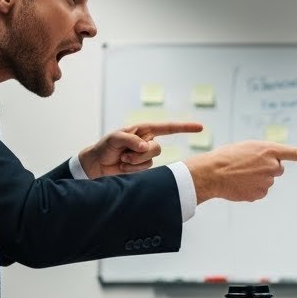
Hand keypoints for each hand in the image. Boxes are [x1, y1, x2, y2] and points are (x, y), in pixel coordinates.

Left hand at [78, 121, 203, 177]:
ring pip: (150, 160)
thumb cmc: (105, 147)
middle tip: (124, 155)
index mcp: (144, 130)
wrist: (97, 164)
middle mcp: (147, 142)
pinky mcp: (142, 168)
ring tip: (121, 160)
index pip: (168, 128)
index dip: (185, 127)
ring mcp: (145, 156)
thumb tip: (145, 145)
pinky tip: (122, 166)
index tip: (200, 127)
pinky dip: (132, 169)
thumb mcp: (115, 138)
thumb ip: (130, 140)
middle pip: (157, 149)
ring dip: (134, 162)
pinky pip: (145, 170)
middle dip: (140, 154)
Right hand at [185, 141, 296, 202]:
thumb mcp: (248, 147)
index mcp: (270, 150)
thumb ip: (265, 153)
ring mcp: (267, 182)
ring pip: (267, 181)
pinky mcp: (260, 194)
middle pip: (278, 169)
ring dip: (257, 179)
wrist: (211, 173)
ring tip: (239, 175)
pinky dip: (251, 189)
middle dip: (266, 168)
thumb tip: (275, 166)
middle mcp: (272, 166)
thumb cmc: (226, 157)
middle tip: (247, 166)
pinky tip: (239, 185)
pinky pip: (260, 192)